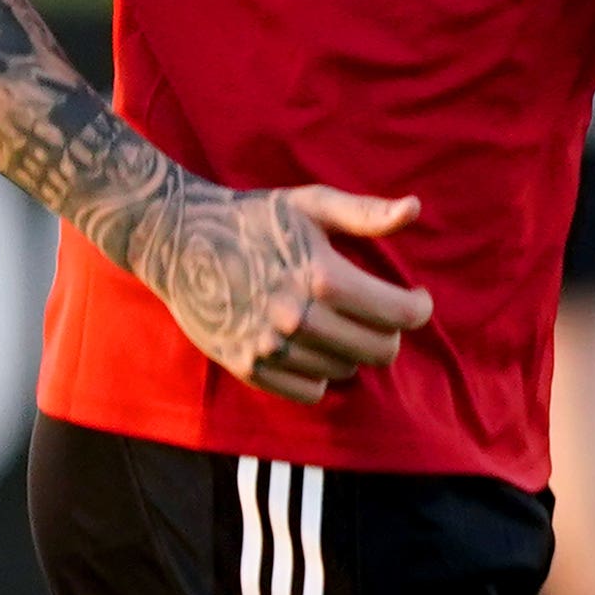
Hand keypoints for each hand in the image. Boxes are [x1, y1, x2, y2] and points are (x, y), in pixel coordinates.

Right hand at [153, 183, 428, 400]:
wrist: (176, 240)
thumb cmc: (253, 218)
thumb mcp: (312, 204)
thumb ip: (367, 213)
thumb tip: (416, 207)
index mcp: (322, 277)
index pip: (400, 315)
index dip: (418, 307)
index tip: (415, 298)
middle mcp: (298, 318)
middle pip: (379, 350)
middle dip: (388, 332)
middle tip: (376, 312)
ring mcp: (271, 347)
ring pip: (346, 371)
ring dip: (352, 350)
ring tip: (337, 322)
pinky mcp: (248, 367)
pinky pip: (310, 390)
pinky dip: (320, 373)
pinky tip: (313, 345)